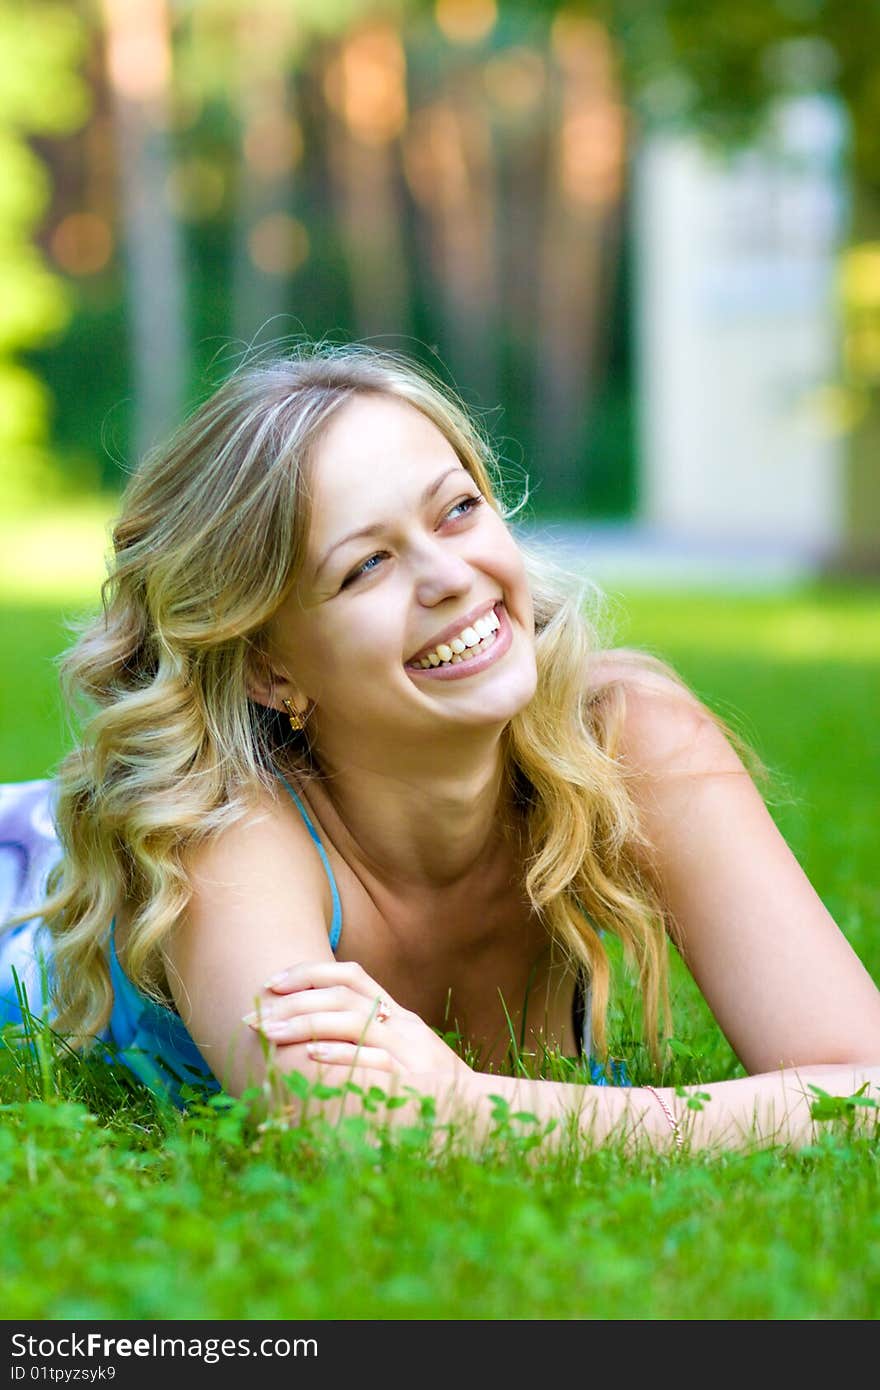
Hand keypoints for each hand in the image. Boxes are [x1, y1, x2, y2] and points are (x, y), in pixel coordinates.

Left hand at [242, 959, 471, 1080]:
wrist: (487, 1117)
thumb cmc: (435, 1093)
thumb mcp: (405, 1058)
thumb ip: (369, 1043)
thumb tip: (314, 1040)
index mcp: (399, 1015)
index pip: (352, 976)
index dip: (310, 972)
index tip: (272, 982)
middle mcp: (404, 1025)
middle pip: (343, 996)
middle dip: (293, 1003)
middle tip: (254, 1018)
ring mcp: (411, 1051)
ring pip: (353, 1021)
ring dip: (305, 1024)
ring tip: (270, 1033)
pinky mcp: (415, 1081)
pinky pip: (374, 1061)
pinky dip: (341, 1056)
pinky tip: (310, 1058)